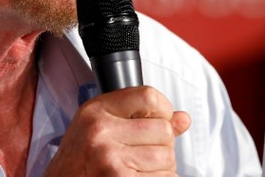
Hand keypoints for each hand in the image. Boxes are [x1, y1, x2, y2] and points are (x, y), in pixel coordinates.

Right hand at [45, 86, 191, 175]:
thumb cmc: (80, 159)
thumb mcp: (101, 126)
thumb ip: (141, 118)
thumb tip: (184, 119)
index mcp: (97, 111)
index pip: (149, 96)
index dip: (164, 109)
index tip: (159, 119)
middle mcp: (102, 132)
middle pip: (164, 131)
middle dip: (163, 144)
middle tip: (144, 152)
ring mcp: (111, 160)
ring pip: (168, 158)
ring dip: (163, 166)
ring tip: (140, 168)